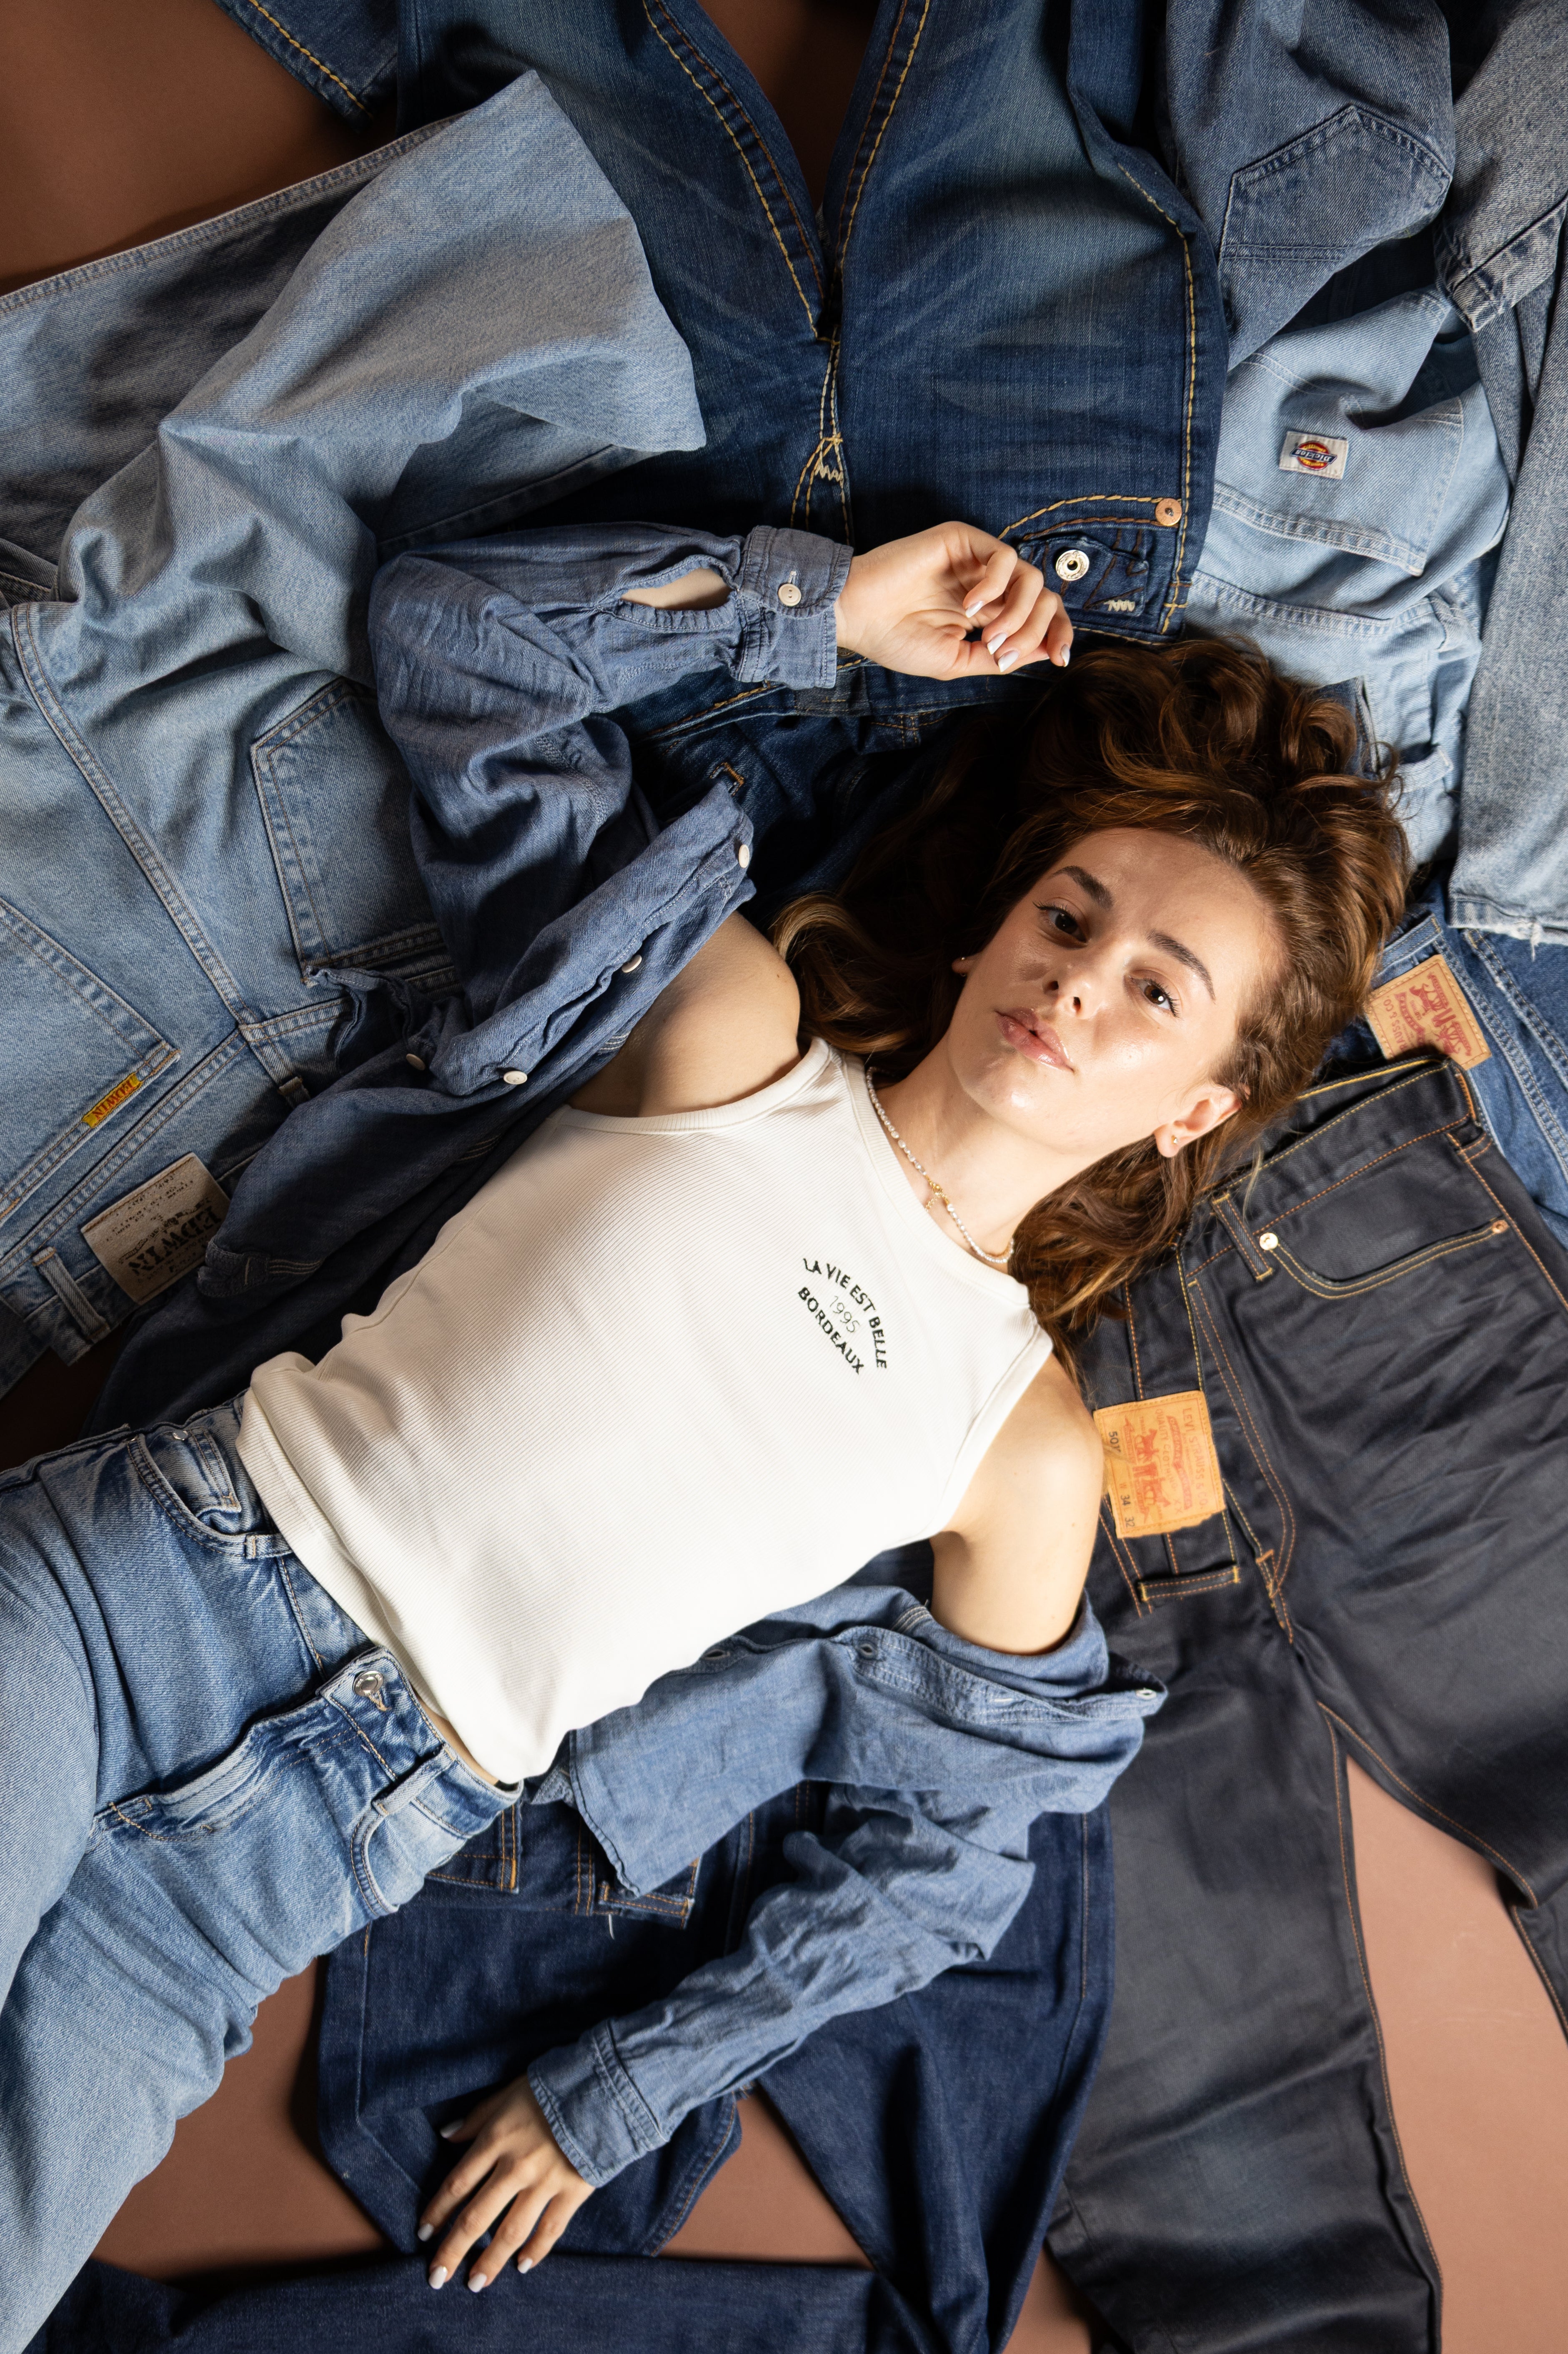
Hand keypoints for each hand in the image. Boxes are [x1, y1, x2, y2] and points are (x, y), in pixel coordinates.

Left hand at [418, 2076, 592, 2291]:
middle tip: (435, 2277)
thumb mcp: (507, 2093)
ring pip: (511, 2231)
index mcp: (496, 2139)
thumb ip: (476, 2118)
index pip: (457, 2184)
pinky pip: (551, 2229)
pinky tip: (522, 2266)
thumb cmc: (550, 2088)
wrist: (604, 2085)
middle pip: (476, 2217)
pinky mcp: (573, 2190)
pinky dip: (536, 2251)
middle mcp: (516, 2166)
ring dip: (490, 2261)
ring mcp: (545, 2181)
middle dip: (453, 2250)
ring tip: (474, 2284)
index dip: (437, 2211)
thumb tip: (445, 2134)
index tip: (423, 2233)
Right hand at [834, 522, 1071, 681]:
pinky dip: (996, 587)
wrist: (857, 616)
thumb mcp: (956, 661)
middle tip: (1004, 652)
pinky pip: (1005, 557)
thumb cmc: (895, 639)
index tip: (1059, 659)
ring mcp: (977, 561)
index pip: (1040, 615)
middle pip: (1045, 597)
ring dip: (1019, 614)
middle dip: (1037, 630)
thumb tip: (1046, 652)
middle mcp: (988, 584)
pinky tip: (970, 607)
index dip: (1058, 633)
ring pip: (1032, 579)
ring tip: (988, 636)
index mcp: (989, 612)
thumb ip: (1000, 656)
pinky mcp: (963, 540)